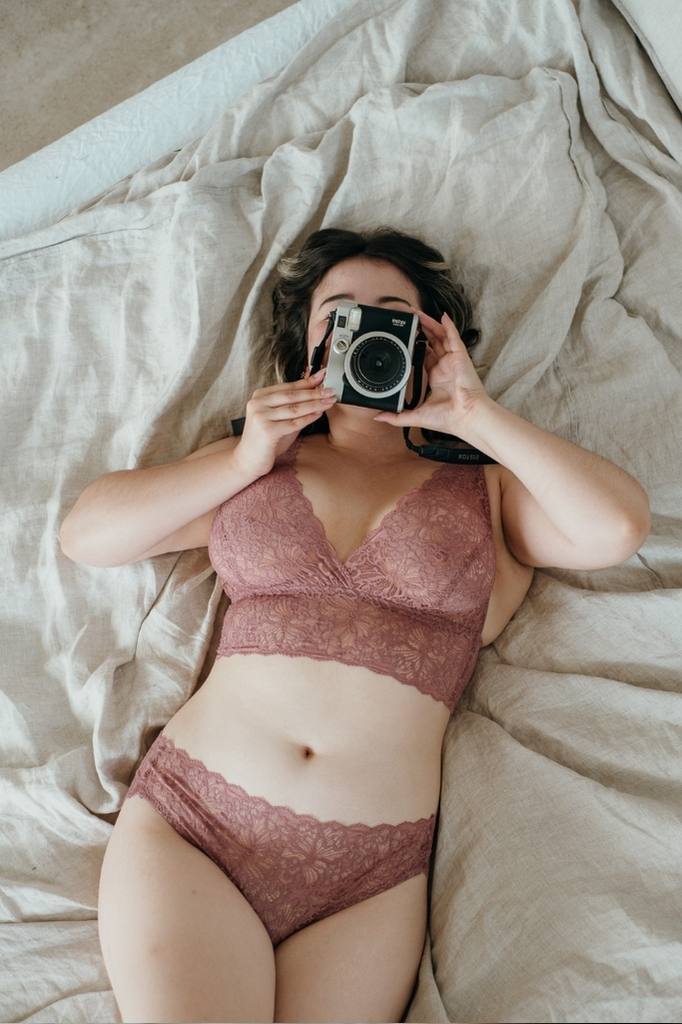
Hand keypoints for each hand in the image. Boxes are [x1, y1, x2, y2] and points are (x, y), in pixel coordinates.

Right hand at [235, 369, 335, 476]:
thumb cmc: (266, 440)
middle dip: (314, 392)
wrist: (248, 460)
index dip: (307, 381)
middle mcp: (258, 404)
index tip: (322, 376)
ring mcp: (261, 416)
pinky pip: (294, 423)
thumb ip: (294, 406)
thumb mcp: (280, 419)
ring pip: (294, 408)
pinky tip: (319, 414)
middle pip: (292, 395)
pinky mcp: (267, 431)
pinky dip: (308, 418)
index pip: (288, 387)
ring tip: (329, 401)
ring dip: (315, 404)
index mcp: (260, 396)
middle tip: (330, 390)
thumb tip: (315, 392)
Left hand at [373, 309, 489, 433]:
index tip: (406, 339)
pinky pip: (454, 337)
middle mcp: (445, 367)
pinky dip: (449, 325)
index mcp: (437, 378)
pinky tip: (442, 316)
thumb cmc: (448, 418)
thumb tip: (379, 417)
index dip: (416, 346)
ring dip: (430, 324)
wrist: (464, 416)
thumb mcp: (416, 415)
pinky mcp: (460, 356)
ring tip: (418, 313)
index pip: (426, 356)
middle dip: (421, 330)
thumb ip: (396, 417)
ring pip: (440, 336)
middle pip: (432, 342)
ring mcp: (453, 360)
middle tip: (409, 320)